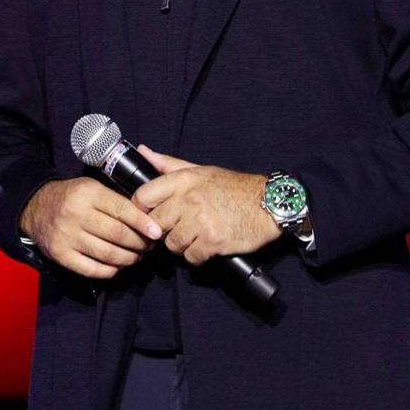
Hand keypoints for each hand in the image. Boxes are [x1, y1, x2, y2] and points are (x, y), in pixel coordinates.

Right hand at [19, 177, 162, 278]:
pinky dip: (110, 270)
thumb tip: (146, 214)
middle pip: (117, 234)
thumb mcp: (92, 187)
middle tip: (149, 245)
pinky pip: (92, 269)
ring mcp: (67, 236)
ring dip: (128, 258)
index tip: (157, 231)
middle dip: (138, 242)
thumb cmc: (73, 196)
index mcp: (88, 193)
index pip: (121, 209)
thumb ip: (115, 198)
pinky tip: (117, 265)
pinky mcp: (61, 255)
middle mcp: (76, 214)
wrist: (36, 207)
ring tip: (137, 256)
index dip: (142, 222)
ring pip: (107, 253)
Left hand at [131, 146, 281, 265]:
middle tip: (177, 227)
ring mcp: (200, 221)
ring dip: (181, 244)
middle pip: (155, 224)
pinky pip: (190, 257)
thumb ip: (169, 164)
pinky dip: (197, 256)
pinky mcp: (212, 241)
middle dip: (164, 229)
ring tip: (195, 235)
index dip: (142, 209)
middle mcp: (188, 199)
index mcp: (183, 179)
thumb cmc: (233, 187)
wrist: (268, 203)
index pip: (143, 196)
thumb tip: (144, 152)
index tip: (150, 215)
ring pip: (171, 244)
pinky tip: (206, 245)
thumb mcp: (201, 170)